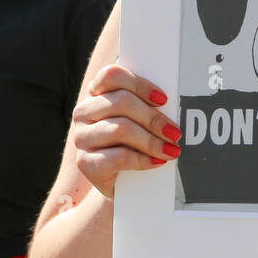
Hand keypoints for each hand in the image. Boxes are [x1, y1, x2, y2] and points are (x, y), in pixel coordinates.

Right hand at [71, 64, 182, 198]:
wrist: (120, 181)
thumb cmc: (133, 142)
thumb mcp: (138, 120)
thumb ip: (148, 106)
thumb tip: (176, 105)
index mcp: (97, 92)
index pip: (112, 76)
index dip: (139, 85)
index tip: (163, 99)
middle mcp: (84, 111)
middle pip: (121, 102)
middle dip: (153, 118)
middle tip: (175, 132)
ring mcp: (81, 137)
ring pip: (120, 129)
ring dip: (151, 141)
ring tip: (171, 150)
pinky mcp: (85, 162)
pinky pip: (118, 157)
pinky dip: (142, 160)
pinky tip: (157, 161)